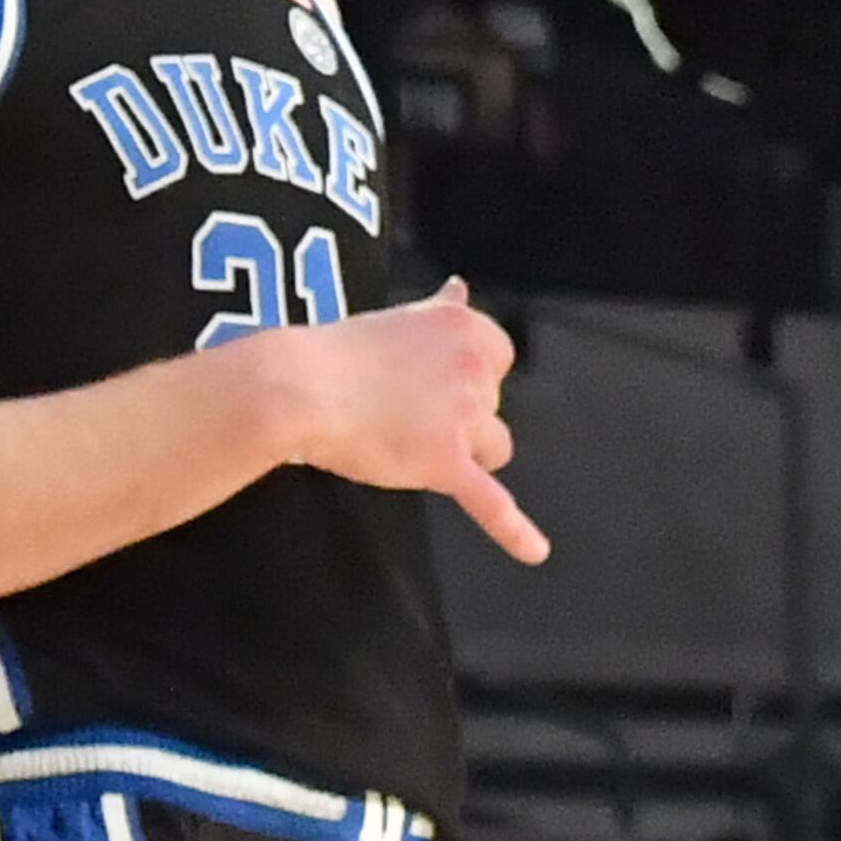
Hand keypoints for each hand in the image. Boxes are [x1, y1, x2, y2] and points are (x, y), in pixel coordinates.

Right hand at [270, 281, 548, 565]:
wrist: (303, 386)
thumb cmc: (342, 352)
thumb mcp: (401, 317)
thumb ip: (440, 310)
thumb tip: (461, 287)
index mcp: (465, 325)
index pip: (499, 358)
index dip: (468, 377)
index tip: (434, 383)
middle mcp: (474, 365)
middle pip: (494, 405)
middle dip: (463, 415)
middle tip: (409, 412)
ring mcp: (463, 415)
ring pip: (495, 447)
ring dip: (467, 452)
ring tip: (416, 448)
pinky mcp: (446, 462)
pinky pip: (490, 502)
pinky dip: (514, 530)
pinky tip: (536, 552)